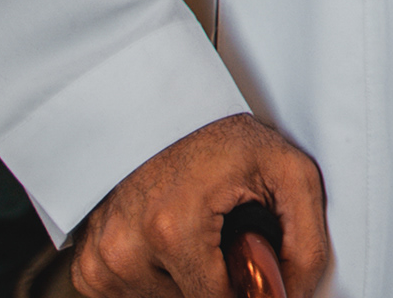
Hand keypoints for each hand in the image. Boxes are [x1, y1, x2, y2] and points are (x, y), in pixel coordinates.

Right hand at [69, 113, 332, 295]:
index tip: (250, 263)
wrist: (163, 113)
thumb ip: (306, 242)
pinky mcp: (86, 267)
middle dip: (213, 279)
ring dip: (183, 279)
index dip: (243, 290)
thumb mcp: (288, 173)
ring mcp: (99, 260)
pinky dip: (154, 278)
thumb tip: (298, 295)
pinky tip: (168, 243)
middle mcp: (124, 250)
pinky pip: (129, 295)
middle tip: (223, 237)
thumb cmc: (222, 138)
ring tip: (196, 234)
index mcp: (172, 231)